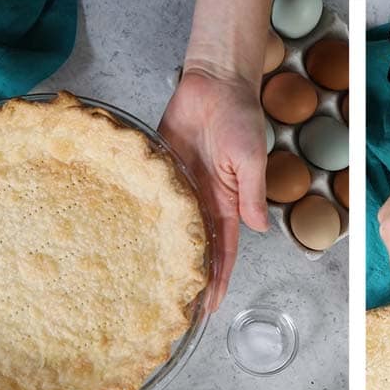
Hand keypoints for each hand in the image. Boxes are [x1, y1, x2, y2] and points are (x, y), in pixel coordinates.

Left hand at [160, 69, 268, 307]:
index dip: (218, 280)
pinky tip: (130, 240)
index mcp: (228, 204)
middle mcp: (203, 202)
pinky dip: (143, 220)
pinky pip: (152, 199)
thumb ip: (252, 194)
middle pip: (196, 249)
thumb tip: (259, 228)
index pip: (224, 252)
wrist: (214, 82)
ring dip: (165, 256)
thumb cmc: (238, 116)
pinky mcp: (160, 170)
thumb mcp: (251, 159)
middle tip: (176, 307)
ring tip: (150, 284)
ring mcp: (181, 188)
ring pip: (172, 231)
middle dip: (189, 278)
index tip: (211, 306)